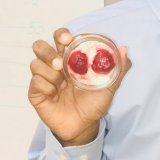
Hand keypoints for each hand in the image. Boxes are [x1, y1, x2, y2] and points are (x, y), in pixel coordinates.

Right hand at [28, 28, 131, 145]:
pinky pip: (35, 83)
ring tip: (61, 83)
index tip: (68, 39)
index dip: (61, 34)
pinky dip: (45, 87)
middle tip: (60, 63)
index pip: (60, 38)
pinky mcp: (37, 94)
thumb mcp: (110, 84)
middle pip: (40, 47)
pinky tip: (55, 94)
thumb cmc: (95, 102)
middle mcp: (56, 66)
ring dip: (49, 72)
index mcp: (71, 59)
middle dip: (48, 51)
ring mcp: (45, 79)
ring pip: (35, 64)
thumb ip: (119, 67)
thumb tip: (124, 50)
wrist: (85, 125)